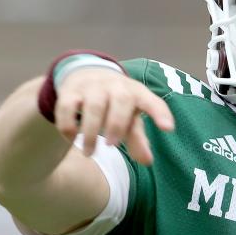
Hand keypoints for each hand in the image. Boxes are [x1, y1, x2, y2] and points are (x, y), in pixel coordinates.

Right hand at [54, 68, 174, 164]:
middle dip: (117, 125)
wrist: (86, 73)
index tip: (168, 129)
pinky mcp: (70, 91)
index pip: (151, 101)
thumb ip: (138, 138)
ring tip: (90, 153)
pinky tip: (72, 139)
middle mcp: (115, 86)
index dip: (160, 113)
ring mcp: (92, 87)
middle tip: (112, 146)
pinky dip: (68, 125)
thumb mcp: (129, 117)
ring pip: (93, 106)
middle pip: (121, 100)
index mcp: (136, 93)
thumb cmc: (115, 102)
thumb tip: (147, 161)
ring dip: (91, 132)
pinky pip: (67, 107)